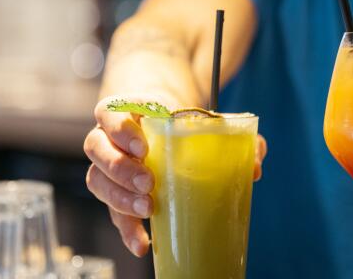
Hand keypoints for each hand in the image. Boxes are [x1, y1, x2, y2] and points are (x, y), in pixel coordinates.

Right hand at [84, 94, 267, 255]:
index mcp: (127, 110)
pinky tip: (142, 242)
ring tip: (148, 209)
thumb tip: (255, 165)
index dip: (121, 130)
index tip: (144, 148)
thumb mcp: (201, 118)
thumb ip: (231, 133)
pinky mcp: (114, 193)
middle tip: (150, 184)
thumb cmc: (181, 120)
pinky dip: (126, 229)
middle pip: (97, 148)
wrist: (165, 123)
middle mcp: (108, 136)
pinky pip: (111, 211)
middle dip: (121, 169)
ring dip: (120, 198)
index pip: (109, 113)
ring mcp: (107, 165)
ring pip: (97, 179)